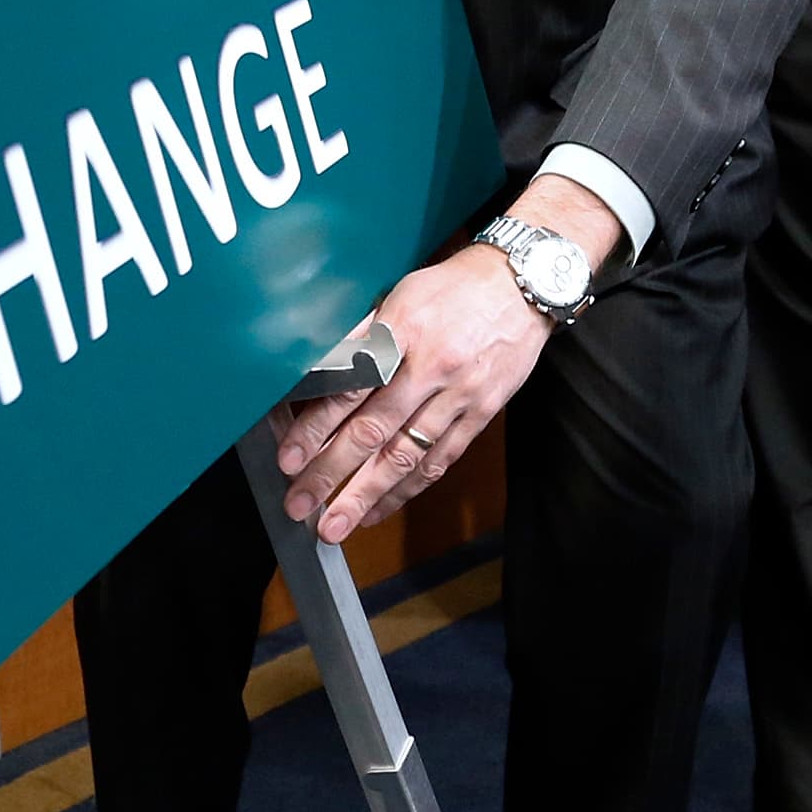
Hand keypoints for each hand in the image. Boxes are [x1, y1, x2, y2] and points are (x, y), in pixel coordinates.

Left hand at [273, 174, 618, 540]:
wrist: (523, 285)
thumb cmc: (454, 287)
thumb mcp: (401, 295)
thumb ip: (362, 335)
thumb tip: (317, 371)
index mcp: (404, 332)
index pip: (351, 388)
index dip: (316, 428)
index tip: (289, 458)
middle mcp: (431, 367)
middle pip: (374, 430)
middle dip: (332, 474)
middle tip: (300, 505)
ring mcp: (460, 394)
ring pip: (407, 454)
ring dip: (367, 494)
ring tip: (337, 525)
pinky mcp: (482, 412)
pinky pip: (441, 459)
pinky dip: (409, 488)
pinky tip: (381, 508)